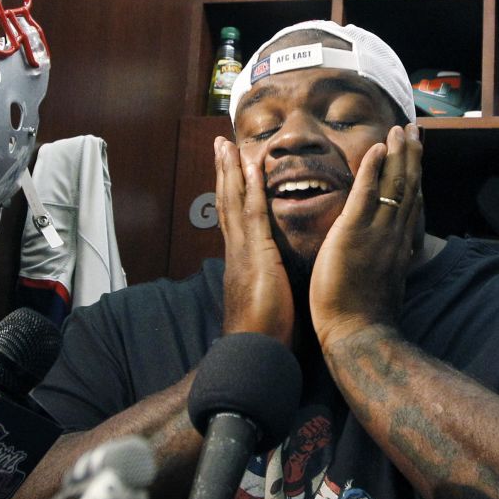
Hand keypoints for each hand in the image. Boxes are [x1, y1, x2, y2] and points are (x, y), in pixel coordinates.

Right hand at [215, 136, 294, 347]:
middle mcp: (237, 252)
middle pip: (228, 204)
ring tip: (227, 144)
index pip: (235, 219)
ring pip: (234, 203)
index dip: (233, 193)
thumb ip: (269, 284)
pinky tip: (252, 167)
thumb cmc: (266, 337)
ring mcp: (242, 253)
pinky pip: (253, 215)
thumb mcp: (268, 301)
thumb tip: (277, 278)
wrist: (254, 356)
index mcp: (241, 262)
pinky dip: (251, 189)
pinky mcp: (256, 257)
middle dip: (225, 173)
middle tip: (221, 143)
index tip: (232, 168)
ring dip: (231, 171)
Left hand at [309, 124, 422, 349]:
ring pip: (394, 185)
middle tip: (414, 129)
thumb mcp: (383, 283)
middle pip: (408, 186)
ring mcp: (377, 232)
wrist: (358, 333)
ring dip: (398, 153)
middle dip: (411, 155)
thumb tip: (388, 257)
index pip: (410, 202)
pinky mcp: (354, 233)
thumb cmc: (364, 316)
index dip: (414, 175)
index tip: (416, 154)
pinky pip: (367, 194)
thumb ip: (386, 263)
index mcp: (398, 245)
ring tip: (401, 129)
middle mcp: (393, 234)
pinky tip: (378, 148)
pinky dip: (373, 169)